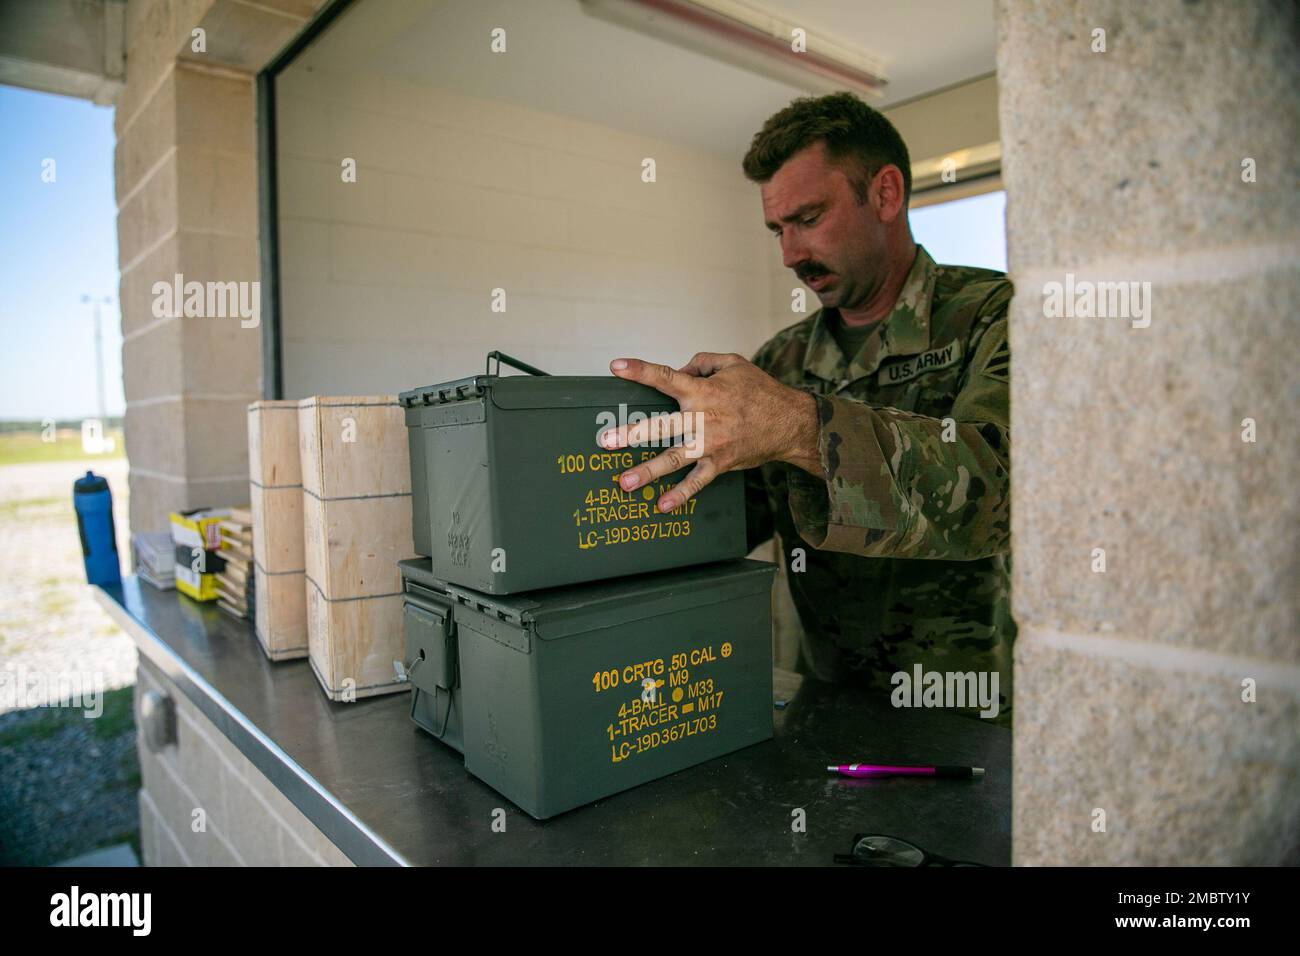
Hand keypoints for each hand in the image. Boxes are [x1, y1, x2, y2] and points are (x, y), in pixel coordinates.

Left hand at [599, 352, 820, 512]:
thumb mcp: (733, 364)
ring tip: (624, 483)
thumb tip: (680, 371)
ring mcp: (710, 444)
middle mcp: (703, 419)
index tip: (616, 367)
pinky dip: (681, 495)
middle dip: (633, 433)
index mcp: (703, 391)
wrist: (790, 423)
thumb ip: (701, 364)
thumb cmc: (761, 391)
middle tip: (606, 441)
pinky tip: (662, 506)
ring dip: (648, 472)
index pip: (667, 378)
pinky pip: (697, 482)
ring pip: (674, 458)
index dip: (640, 371)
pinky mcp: (719, 463)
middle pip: (662, 427)